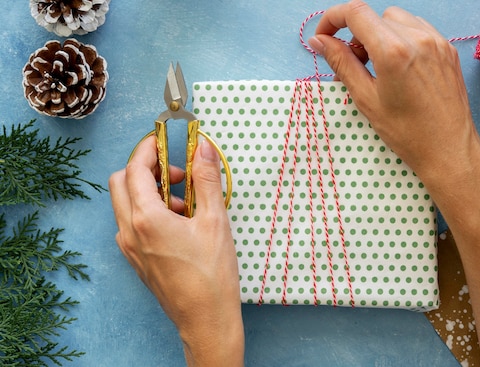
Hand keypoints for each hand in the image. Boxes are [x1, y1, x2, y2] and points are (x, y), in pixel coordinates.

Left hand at [109, 136, 243, 366]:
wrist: (206, 319)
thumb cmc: (212, 276)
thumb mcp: (215, 221)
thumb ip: (207, 180)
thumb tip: (203, 149)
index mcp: (146, 219)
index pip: (135, 168)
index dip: (149, 148)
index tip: (165, 140)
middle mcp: (130, 231)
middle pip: (121, 182)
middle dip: (147, 168)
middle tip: (177, 172)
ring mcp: (129, 247)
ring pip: (126, 203)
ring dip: (149, 191)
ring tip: (186, 204)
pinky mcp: (136, 258)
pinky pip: (132, 222)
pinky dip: (149, 211)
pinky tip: (179, 223)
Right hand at [309, 0, 479, 193]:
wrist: (449, 149)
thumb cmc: (407, 132)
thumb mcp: (366, 99)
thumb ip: (341, 63)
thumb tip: (319, 42)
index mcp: (393, 51)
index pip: (355, 12)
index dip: (332, 19)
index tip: (324, 37)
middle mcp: (417, 38)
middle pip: (374, 16)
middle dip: (356, 35)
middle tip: (353, 65)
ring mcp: (436, 41)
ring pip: (396, 19)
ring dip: (379, 35)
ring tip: (377, 67)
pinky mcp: (448, 49)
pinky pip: (418, 29)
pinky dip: (401, 39)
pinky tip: (399, 67)